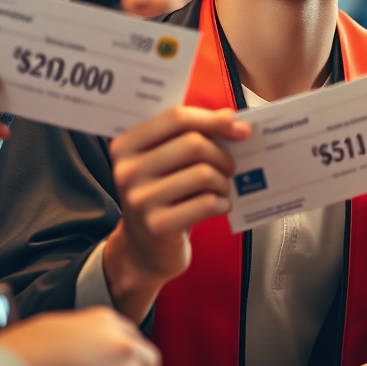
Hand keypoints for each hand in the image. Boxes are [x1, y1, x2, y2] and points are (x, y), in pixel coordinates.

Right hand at [103, 107, 251, 318]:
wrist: (144, 248)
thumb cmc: (163, 193)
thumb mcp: (167, 160)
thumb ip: (192, 133)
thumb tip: (230, 116)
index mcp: (126, 143)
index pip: (176, 118)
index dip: (213, 120)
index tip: (240, 128)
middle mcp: (126, 169)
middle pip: (193, 144)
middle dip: (221, 155)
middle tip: (229, 167)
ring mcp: (139, 199)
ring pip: (203, 174)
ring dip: (223, 181)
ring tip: (222, 187)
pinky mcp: (156, 226)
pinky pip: (206, 203)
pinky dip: (222, 203)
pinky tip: (220, 206)